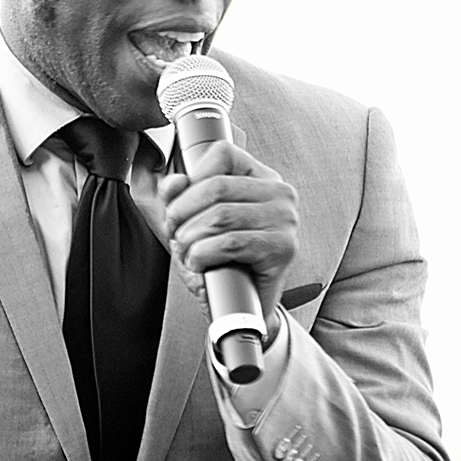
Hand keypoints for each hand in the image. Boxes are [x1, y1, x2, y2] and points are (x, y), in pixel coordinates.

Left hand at [158, 141, 298, 338]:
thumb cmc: (220, 260)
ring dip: (190, 237)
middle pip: (216, 186)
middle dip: (183, 213)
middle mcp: (280, 194)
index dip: (191, 178)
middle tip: (175, 234)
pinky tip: (199, 263)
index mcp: (261, 178)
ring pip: (221, 215)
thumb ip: (181, 195)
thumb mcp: (194, 221)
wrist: (243, 307)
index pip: (223, 153)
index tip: (179, 205)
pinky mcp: (283, 249)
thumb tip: (174, 182)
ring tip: (187, 252)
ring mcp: (286, 221)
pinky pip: (230, 242)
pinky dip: (203, 254)